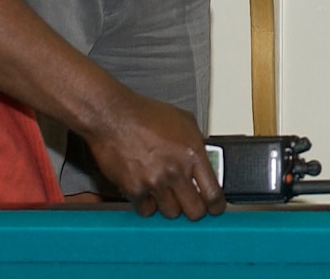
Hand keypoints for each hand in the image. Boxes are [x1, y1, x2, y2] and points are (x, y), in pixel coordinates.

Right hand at [82, 92, 225, 219]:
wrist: (113, 116)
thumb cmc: (145, 115)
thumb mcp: (184, 122)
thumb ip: (197, 145)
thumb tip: (204, 161)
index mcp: (192, 154)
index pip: (213, 194)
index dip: (216, 206)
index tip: (214, 207)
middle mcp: (176, 171)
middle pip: (194, 211)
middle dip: (194, 210)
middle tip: (189, 203)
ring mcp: (155, 183)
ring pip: (170, 213)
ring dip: (169, 206)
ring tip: (164, 192)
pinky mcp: (134, 190)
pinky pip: (146, 210)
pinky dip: (147, 204)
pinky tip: (146, 190)